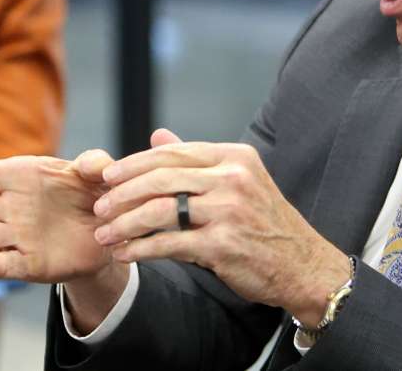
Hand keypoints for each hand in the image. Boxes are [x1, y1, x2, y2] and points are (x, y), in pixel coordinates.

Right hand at [0, 153, 115, 283]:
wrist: (109, 231)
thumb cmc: (93, 193)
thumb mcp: (98, 173)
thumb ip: (95, 163)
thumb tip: (91, 164)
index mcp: (20, 176)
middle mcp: (12, 207)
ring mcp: (19, 236)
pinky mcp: (32, 263)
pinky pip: (13, 265)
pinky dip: (1, 265)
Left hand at [93, 129, 350, 326]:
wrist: (302, 264)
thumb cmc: (265, 223)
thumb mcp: (239, 181)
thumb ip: (196, 160)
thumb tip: (157, 135)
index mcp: (234, 157)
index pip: (173, 152)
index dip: (135, 163)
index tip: (107, 176)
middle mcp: (233, 178)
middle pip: (162, 177)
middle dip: (123, 192)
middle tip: (99, 205)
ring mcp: (229, 211)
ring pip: (160, 210)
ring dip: (125, 222)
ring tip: (104, 232)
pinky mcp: (223, 245)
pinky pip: (169, 244)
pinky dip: (140, 249)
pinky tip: (123, 253)